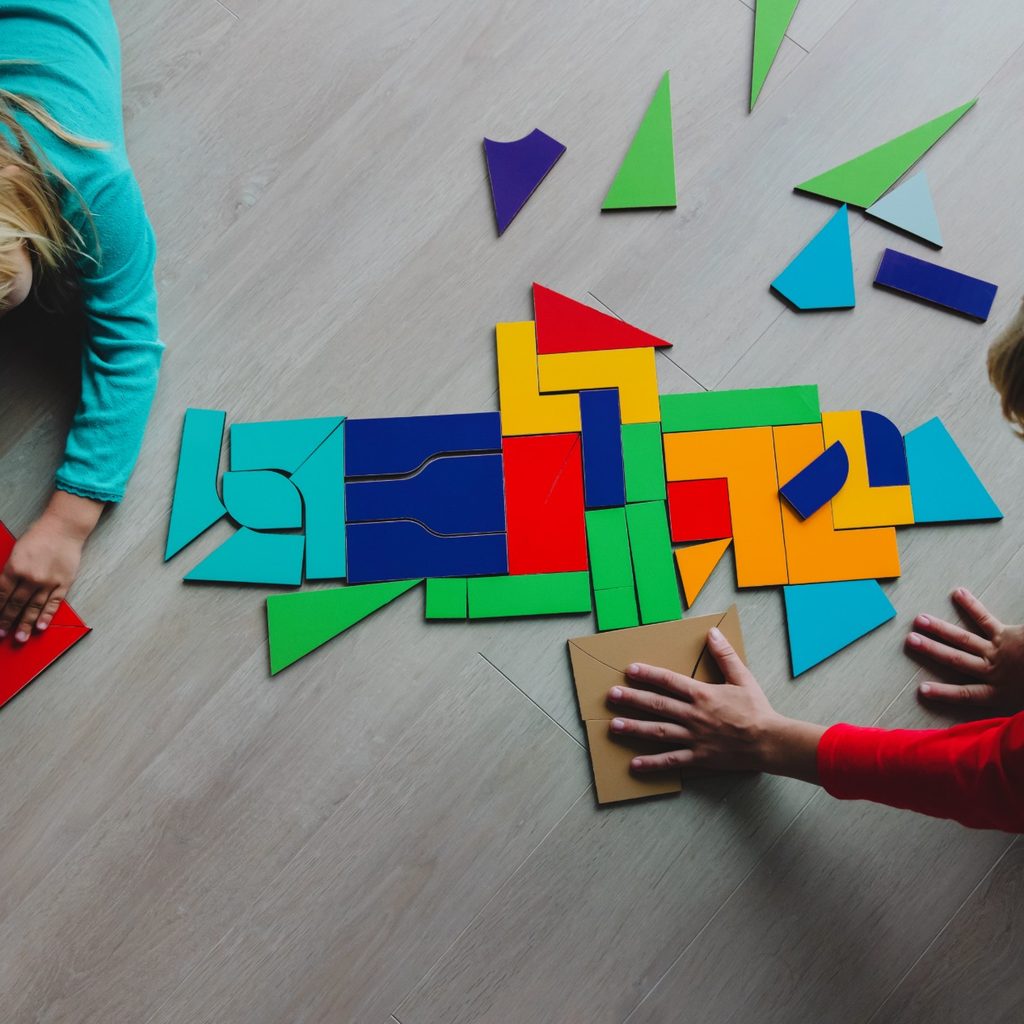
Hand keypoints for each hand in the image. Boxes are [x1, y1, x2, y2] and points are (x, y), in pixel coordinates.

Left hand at [0, 491, 100, 641]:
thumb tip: (4, 592)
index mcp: (15, 568)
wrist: (64, 527)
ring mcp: (48, 581)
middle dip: (7, 621)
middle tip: (2, 634)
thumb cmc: (39, 535)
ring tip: (20, 638)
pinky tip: (40, 626)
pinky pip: (53, 603)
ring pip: (34, 607)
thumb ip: (10, 571)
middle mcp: (30, 577)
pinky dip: (47, 615)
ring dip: (25, 624)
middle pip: (16, 604)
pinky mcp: (64, 582)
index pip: (2, 595)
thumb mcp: (16, 552)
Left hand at [606, 626, 823, 782]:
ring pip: (658, 732)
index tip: (629, 670)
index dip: (648, 674)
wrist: (770, 742)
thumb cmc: (757, 709)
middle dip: (632, 699)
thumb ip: (725, 656)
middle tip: (611, 696)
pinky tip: (634, 764)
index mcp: (702, 695)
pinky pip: (672, 761)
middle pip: (657, 705)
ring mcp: (694, 738)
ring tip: (614, 725)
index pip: (669, 681)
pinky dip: (653, 763)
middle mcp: (693, 715)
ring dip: (635, 728)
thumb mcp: (742, 677)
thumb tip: (712, 633)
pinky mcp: (698, 757)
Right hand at [907, 588, 1023, 710]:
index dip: (944, 694)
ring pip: (963, 640)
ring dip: (941, 629)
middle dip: (932, 650)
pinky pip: (986, 619)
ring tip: (920, 620)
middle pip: (955, 660)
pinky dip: (972, 606)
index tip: (921, 690)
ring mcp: (998, 651)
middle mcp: (992, 672)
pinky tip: (958, 593)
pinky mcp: (1008, 634)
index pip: (966, 695)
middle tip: (910, 641)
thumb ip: (1018, 717)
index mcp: (1001, 694)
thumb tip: (1015, 732)